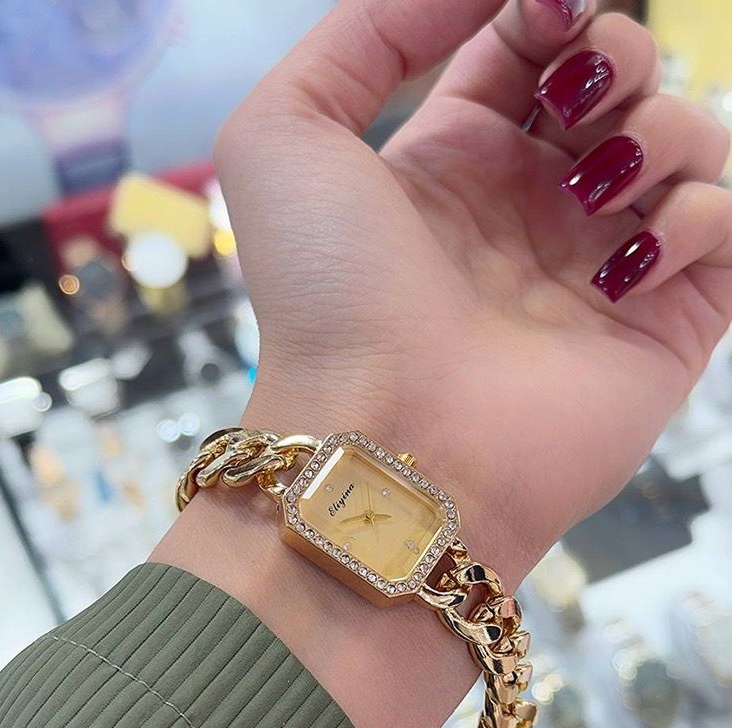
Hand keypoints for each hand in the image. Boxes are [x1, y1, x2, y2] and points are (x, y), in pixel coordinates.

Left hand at [215, 0, 731, 588]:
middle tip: (576, 96)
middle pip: (617, 81)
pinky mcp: (662, 322)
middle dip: (614, 53)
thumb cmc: (328, 298)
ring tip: (597, 187)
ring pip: (685, 140)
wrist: (388, 438)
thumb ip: (365, 31)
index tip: (544, 10)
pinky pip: (725, 226)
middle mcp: (533, 208)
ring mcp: (600, 264)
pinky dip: (694, 218)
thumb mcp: (285, 134)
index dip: (545, 10)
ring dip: (658, 129)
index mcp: (455, 161)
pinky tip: (623, 266)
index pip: (526, 50)